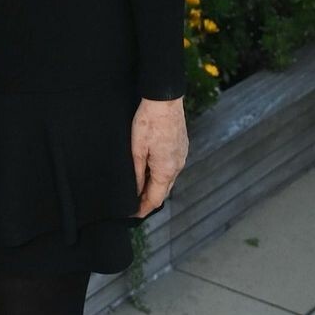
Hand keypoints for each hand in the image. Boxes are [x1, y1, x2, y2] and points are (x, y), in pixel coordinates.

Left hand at [131, 97, 187, 218]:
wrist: (165, 99)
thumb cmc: (149, 122)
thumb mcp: (136, 149)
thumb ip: (137, 173)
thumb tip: (135, 191)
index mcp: (167, 170)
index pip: (156, 198)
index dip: (144, 208)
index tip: (133, 215)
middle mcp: (178, 166)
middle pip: (163, 190)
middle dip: (149, 199)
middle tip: (133, 204)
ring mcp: (182, 156)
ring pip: (168, 178)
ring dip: (155, 185)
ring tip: (138, 188)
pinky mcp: (181, 147)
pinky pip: (171, 167)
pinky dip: (160, 173)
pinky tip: (150, 169)